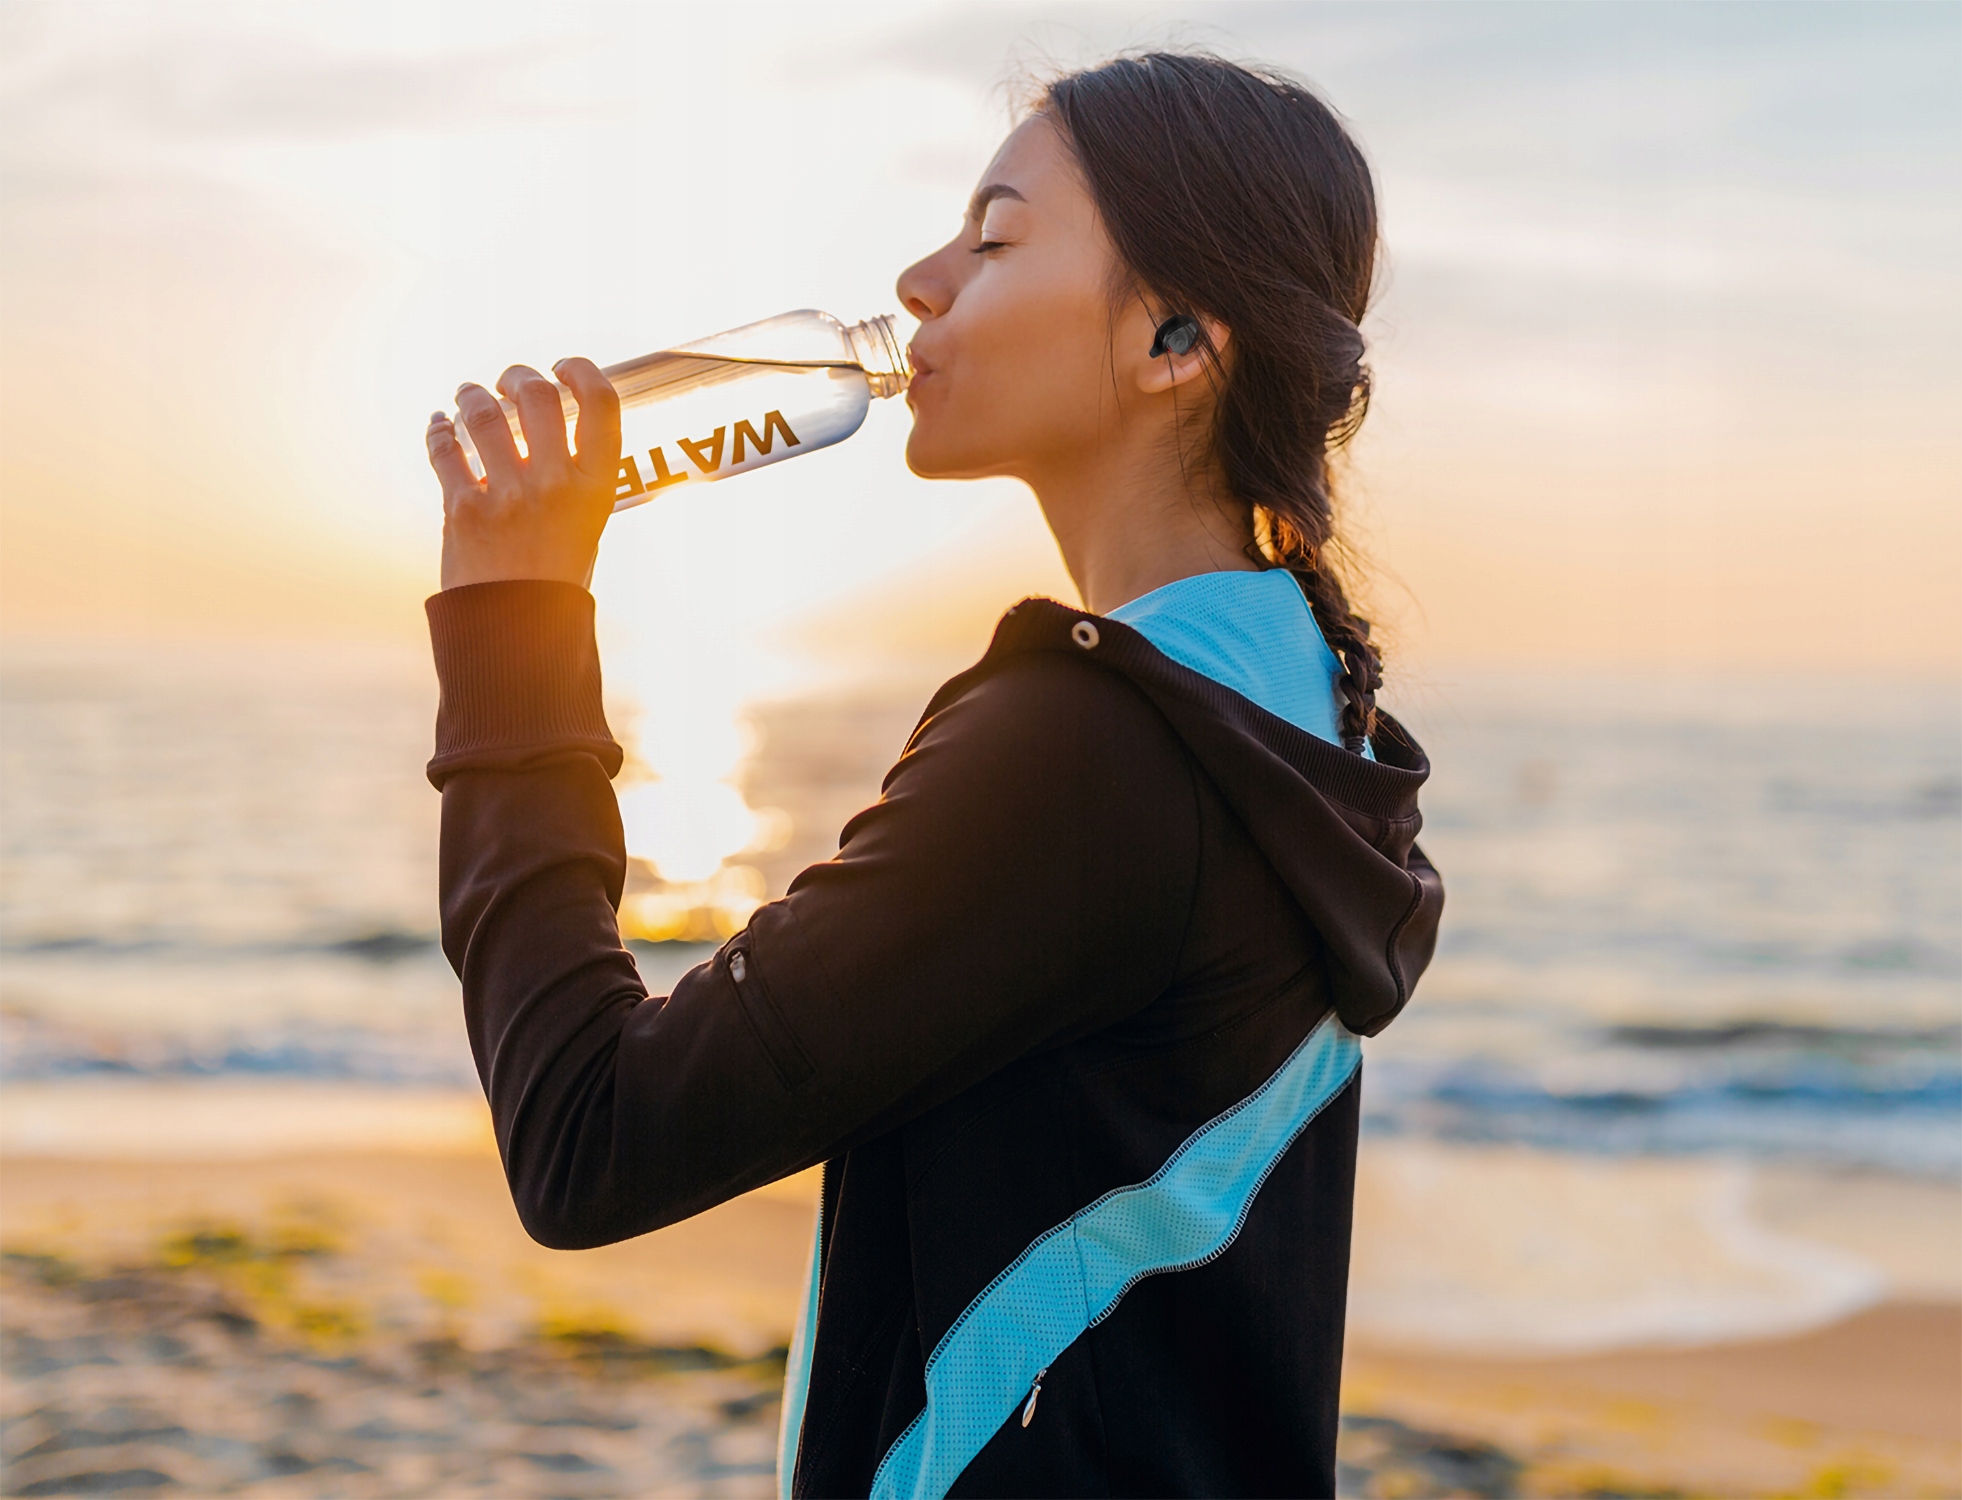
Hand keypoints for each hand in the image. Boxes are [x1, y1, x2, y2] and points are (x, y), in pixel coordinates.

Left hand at [426, 359, 621, 590]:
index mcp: (596, 488)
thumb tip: (547, 422)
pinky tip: (440, 424)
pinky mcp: (461, 509)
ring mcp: (507, 496)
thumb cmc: (557, 579)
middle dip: (518, 376)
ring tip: (469, 396)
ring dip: (472, 395)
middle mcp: (555, 485)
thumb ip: (574, 476)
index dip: (582, 372)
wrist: (518, 633)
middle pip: (538, 396)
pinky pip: (444, 448)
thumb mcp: (586, 525)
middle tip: (509, 382)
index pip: (601, 405)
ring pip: (482, 413)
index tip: (563, 369)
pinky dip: (438, 429)